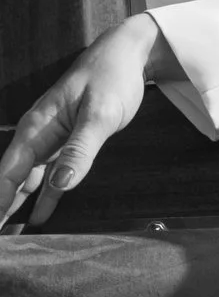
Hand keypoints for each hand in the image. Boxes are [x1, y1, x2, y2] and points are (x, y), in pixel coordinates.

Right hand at [0, 13, 159, 230]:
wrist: (127, 55)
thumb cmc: (112, 78)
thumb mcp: (100, 114)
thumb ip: (81, 149)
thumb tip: (60, 183)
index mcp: (37, 128)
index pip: (8, 172)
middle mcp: (37, 137)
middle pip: (11, 181)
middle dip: (1, 209)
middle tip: (0, 241)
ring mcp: (50, 142)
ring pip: (26, 182)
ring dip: (16, 208)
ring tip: (9, 237)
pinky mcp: (67, 146)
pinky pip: (49, 178)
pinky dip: (43, 199)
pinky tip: (38, 221)